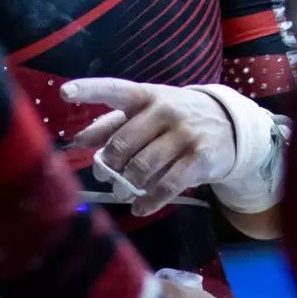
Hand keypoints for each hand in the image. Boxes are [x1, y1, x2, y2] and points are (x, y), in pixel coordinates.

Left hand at [62, 78, 236, 215]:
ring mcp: (184, 134)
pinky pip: (167, 185)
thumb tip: (79, 140)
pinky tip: (140, 208)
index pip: (115, 89)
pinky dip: (149, 201)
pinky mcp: (199, 158)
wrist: (230, 126)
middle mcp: (165, 110)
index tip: (66, 93)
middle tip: (104, 175)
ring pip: (142, 166)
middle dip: (108, 164)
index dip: (89, 90)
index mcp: (147, 95)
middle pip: (123, 142)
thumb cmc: (177, 118)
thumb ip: (114, 123)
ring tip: (123, 192)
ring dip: (127, 185)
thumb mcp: (149, 112)